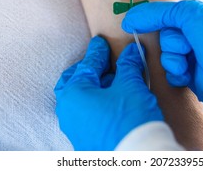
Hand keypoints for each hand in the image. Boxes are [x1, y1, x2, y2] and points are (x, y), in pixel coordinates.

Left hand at [54, 36, 162, 150]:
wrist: (135, 159)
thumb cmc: (129, 120)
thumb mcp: (130, 86)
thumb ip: (128, 66)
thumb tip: (132, 51)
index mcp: (73, 93)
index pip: (87, 65)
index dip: (97, 52)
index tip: (101, 42)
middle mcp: (68, 111)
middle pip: (75, 82)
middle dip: (88, 70)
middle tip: (101, 62)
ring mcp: (74, 128)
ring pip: (80, 99)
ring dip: (95, 87)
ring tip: (113, 81)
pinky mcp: (84, 140)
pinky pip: (86, 114)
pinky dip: (96, 103)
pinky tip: (113, 101)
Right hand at [122, 0, 202, 106]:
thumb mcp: (188, 13)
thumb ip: (158, 13)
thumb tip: (129, 19)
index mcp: (201, 16)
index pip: (168, 16)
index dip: (153, 20)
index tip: (133, 23)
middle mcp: (198, 36)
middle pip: (166, 36)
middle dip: (172, 42)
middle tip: (186, 45)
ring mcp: (195, 57)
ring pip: (166, 55)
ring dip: (174, 58)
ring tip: (189, 61)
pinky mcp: (193, 77)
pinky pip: (172, 73)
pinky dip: (177, 73)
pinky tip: (187, 74)